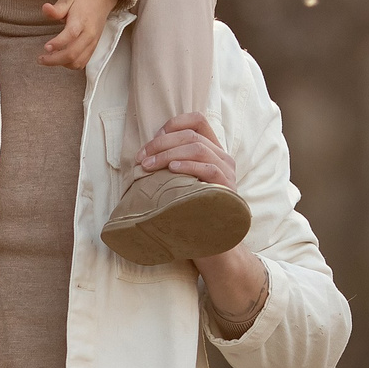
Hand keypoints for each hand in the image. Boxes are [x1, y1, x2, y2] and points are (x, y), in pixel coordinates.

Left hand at [40, 0, 121, 70]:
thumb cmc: (81, 0)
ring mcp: (92, 43)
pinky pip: (82, 63)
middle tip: (41, 59)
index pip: (71, 34)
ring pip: (78, 62)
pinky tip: (60, 59)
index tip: (46, 47)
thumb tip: (45, 8)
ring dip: (62, 64)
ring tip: (49, 58)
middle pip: (73, 53)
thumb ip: (56, 9)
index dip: (58, 43)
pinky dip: (70, 64)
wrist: (100, 0)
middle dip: (54, 60)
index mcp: (81, 21)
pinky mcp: (93, 48)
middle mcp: (88, 34)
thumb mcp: (67, 0)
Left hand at [138, 114, 266, 309]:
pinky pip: (209, 168)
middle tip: (141, 158)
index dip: (173, 123)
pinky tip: (171, 170)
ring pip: (198, 147)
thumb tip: (144, 153)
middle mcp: (224, 159)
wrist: (212, 246)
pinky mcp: (228, 190)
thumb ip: (171, 165)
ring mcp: (228, 174)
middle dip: (160, 143)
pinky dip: (187, 165)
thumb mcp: (179, 184)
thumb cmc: (190, 213)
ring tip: (148, 166)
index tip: (153, 139)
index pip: (198, 120)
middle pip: (191, 134)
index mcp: (213, 152)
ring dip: (167, 153)